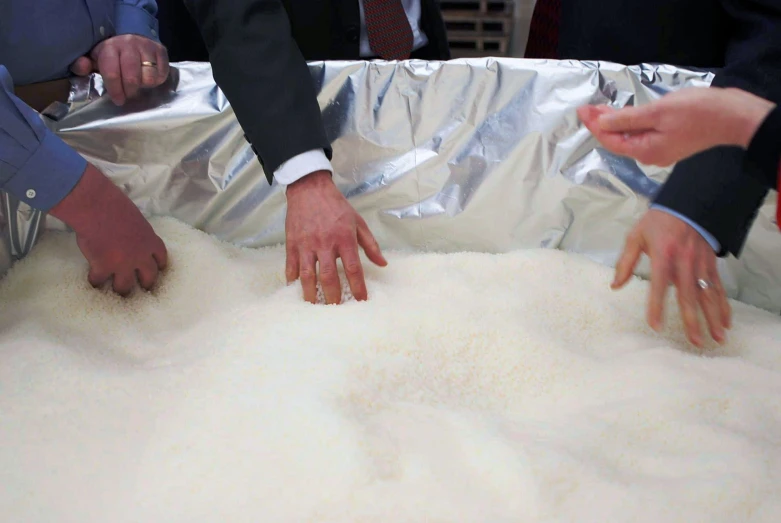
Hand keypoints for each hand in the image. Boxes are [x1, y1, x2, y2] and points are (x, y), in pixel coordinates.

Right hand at [50, 163, 167, 294]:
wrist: (98, 208)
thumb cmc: (116, 206)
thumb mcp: (136, 219)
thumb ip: (137, 232)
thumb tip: (131, 235)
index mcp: (150, 241)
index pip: (161, 257)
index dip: (160, 265)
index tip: (158, 270)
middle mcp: (141, 256)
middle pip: (149, 277)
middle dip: (146, 284)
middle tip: (142, 289)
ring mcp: (123, 265)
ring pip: (125, 286)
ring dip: (121, 289)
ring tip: (117, 291)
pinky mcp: (103, 268)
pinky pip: (99, 281)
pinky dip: (95, 281)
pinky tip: (92, 281)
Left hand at [70, 34, 169, 105]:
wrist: (132, 37)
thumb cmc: (112, 55)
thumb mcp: (94, 59)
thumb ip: (83, 66)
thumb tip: (82, 66)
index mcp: (110, 47)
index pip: (112, 72)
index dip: (115, 90)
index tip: (118, 100)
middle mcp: (129, 44)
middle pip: (132, 77)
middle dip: (130, 90)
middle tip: (129, 94)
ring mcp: (147, 47)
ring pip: (149, 77)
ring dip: (145, 85)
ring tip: (139, 83)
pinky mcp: (161, 50)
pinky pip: (162, 74)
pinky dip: (157, 80)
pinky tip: (149, 77)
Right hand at [284, 170, 386, 303]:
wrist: (309, 188)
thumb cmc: (336, 206)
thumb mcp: (358, 222)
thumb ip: (370, 245)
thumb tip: (383, 263)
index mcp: (344, 238)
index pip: (353, 268)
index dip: (358, 287)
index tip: (361, 300)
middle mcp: (325, 243)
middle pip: (329, 276)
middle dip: (333, 296)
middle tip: (336, 309)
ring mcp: (306, 244)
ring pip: (308, 275)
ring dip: (311, 293)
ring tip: (314, 307)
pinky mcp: (292, 243)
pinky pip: (291, 266)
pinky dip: (293, 280)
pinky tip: (296, 289)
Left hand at [577, 87, 775, 165]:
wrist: (733, 116)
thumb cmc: (698, 112)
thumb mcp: (657, 112)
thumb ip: (627, 119)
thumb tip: (602, 123)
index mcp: (645, 151)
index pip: (610, 140)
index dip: (594, 125)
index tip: (582, 110)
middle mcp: (650, 155)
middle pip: (618, 140)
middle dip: (602, 124)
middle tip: (589, 107)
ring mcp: (661, 150)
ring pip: (630, 137)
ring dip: (615, 123)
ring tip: (601, 108)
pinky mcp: (670, 142)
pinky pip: (643, 134)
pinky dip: (631, 124)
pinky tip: (626, 114)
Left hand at [612, 209, 730, 346]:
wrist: (687, 205)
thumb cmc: (657, 223)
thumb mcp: (635, 236)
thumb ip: (625, 262)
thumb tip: (615, 286)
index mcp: (663, 255)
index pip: (659, 285)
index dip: (657, 305)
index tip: (655, 325)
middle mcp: (685, 262)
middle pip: (689, 295)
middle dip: (693, 320)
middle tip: (696, 342)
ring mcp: (701, 264)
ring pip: (709, 295)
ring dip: (714, 317)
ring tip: (718, 338)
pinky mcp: (711, 265)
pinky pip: (718, 288)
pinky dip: (724, 306)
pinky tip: (726, 322)